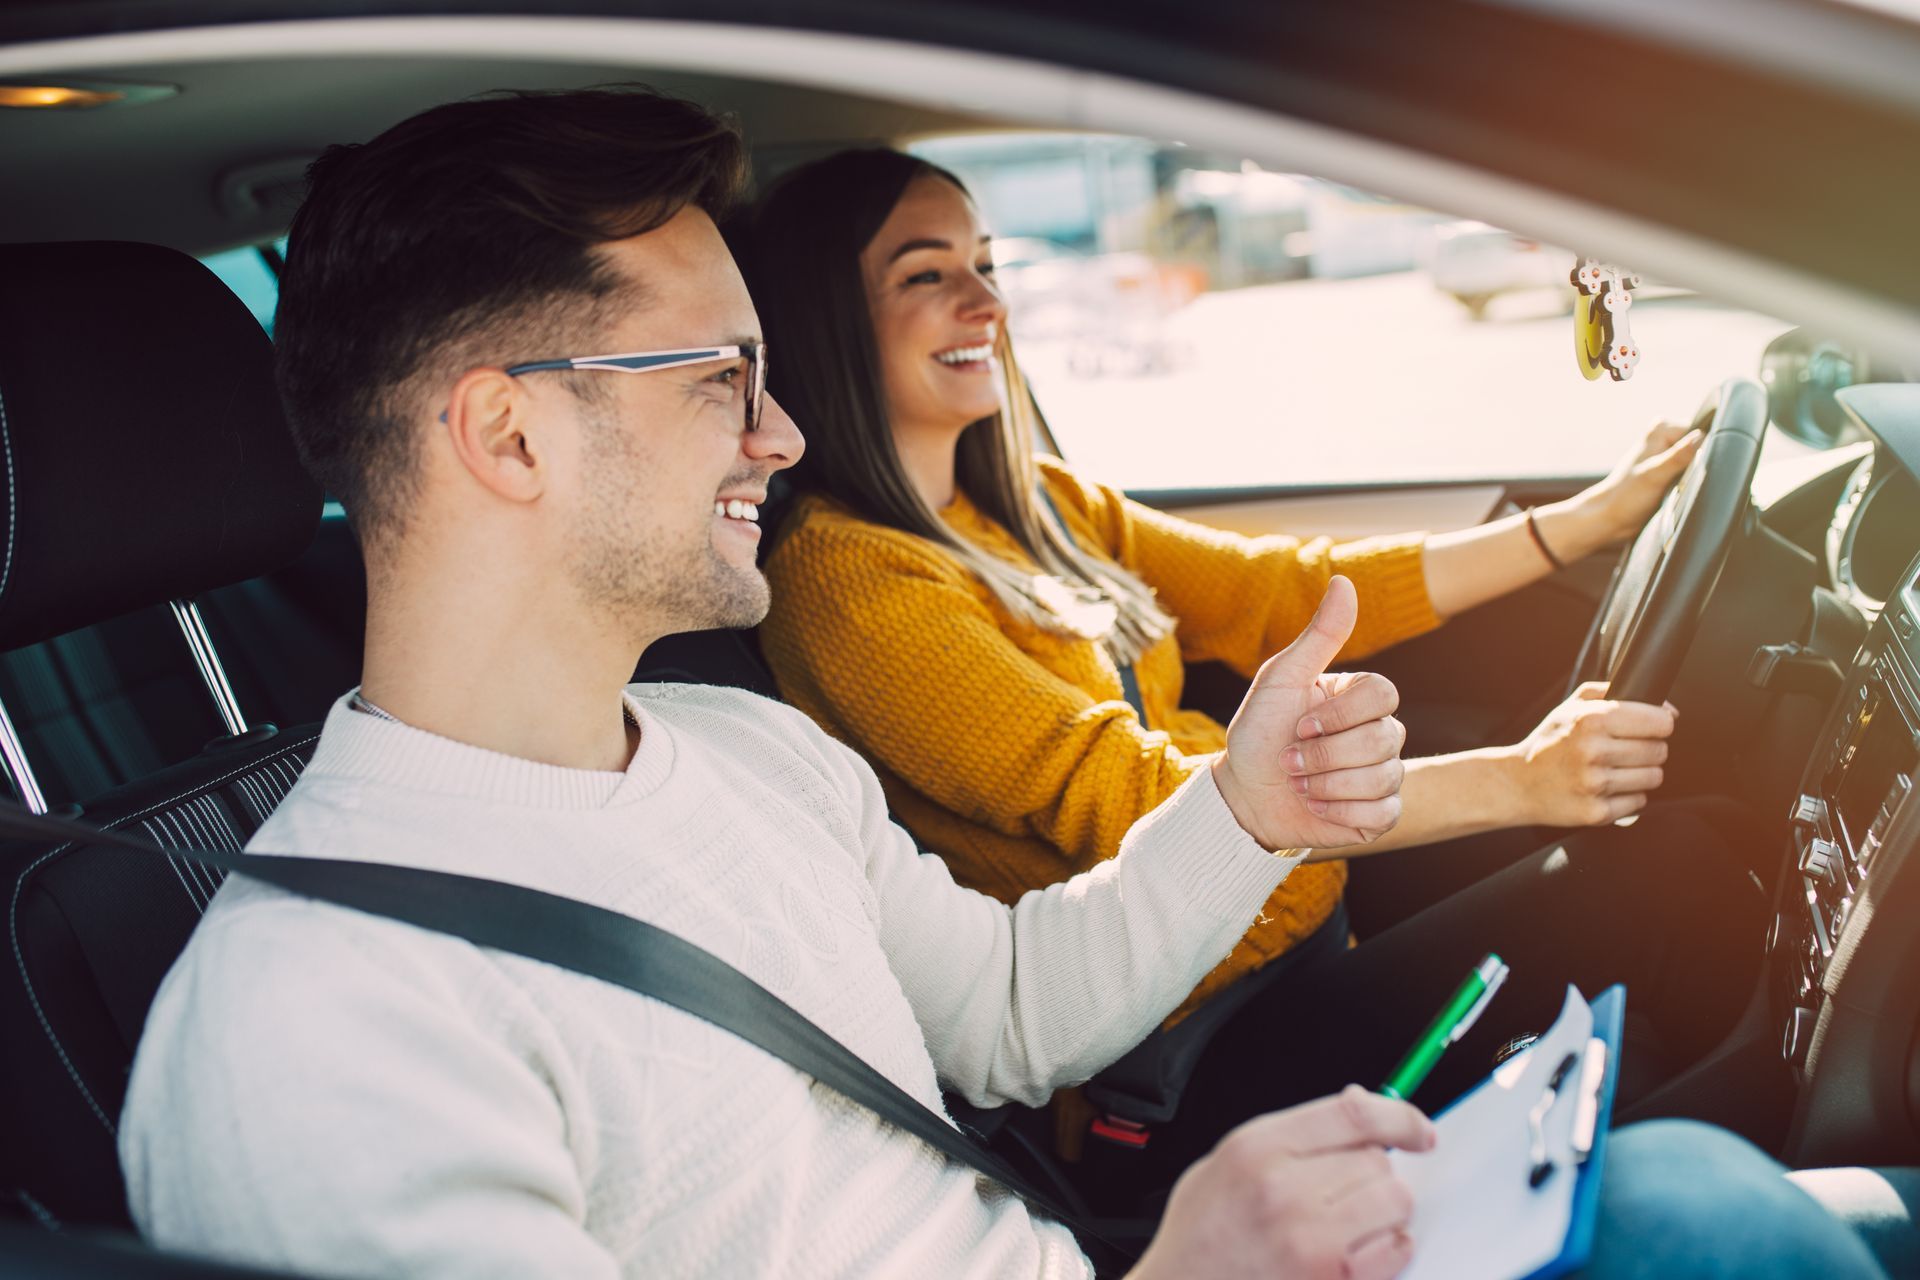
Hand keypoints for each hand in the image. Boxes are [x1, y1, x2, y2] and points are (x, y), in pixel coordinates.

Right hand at [1127, 1086, 1434, 1279]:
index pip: (1353, 1114)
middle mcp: (1284, 1191)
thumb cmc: (1200, 1235)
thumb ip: (1289, 1132)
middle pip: (1378, 1160)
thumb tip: (1355, 1103)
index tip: (1418, 1129)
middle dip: (1373, 1171)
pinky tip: (1359, 1248)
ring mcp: (1310, 1241)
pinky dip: (1390, 1246)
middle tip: (1347, 1188)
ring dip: (1384, 1208)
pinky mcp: (1332, 1279)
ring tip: (1354, 1219)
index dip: (1399, 1117)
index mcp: (1257, 1148)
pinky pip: (1396, 1248)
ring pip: (1394, 1201)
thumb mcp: (1226, 1161)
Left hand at [1213, 577, 1404, 849]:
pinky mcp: (1380, 814)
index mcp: (1359, 698)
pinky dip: (1339, 812)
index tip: (1300, 724)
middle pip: (1384, 739)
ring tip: (1298, 783)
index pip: (1384, 694)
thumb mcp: (1281, 679)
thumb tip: (1344, 580)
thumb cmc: (1258, 732)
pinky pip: (1383, 813)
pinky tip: (1315, 805)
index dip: (1341, 715)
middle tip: (1290, 760)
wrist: (1243, 794)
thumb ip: (1319, 635)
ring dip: (1326, 784)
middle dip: (1324, 754)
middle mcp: (1379, 733)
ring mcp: (1384, 774)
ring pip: (1383, 777)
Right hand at [1504, 682, 1677, 825]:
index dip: (1660, 723)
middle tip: (1626, 750)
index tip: (1651, 727)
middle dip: (1650, 749)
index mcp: (1591, 719)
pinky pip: (1639, 802)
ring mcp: (1595, 784)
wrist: (1515, 784)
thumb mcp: (1571, 707)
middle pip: (1659, 750)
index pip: (1660, 721)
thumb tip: (1667, 707)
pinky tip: (1607, 789)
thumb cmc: (1548, 743)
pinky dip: (1628, 797)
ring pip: (1654, 777)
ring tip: (1616, 769)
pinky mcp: (1596, 812)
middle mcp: (1593, 751)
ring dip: (1642, 774)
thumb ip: (1611, 692)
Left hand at [1578, 420, 1703, 543]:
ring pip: (1698, 460)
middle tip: (1684, 483)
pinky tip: (1683, 493)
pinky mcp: (1669, 471)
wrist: (1609, 519)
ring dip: (1696, 475)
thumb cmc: (1626, 497)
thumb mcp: (1654, 475)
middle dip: (1701, 464)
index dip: (1706, 451)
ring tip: (1680, 489)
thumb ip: (1678, 456)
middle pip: (1701, 445)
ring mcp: (1668, 454)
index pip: (1701, 431)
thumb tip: (1701, 436)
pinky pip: (1692, 472)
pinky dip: (1691, 482)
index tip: (1694, 470)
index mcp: (1662, 429)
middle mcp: (1666, 437)